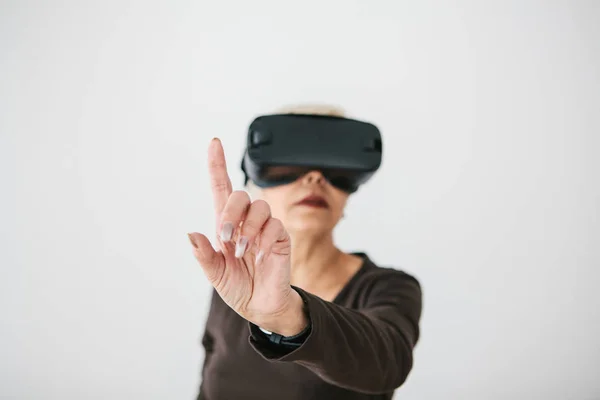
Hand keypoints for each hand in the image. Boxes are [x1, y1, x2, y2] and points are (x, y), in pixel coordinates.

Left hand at [188, 138, 307, 335]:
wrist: (261, 306)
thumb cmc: (238, 287)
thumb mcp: (216, 274)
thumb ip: (204, 256)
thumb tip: (191, 234)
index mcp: (226, 225)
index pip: (222, 187)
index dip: (218, 164)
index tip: (214, 142)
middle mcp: (245, 221)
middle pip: (240, 194)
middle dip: (230, 211)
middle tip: (225, 237)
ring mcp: (265, 228)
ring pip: (259, 207)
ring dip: (248, 228)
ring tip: (243, 250)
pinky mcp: (281, 237)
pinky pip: (275, 226)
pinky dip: (264, 241)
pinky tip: (259, 257)